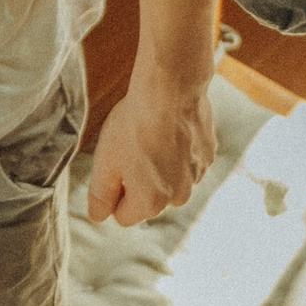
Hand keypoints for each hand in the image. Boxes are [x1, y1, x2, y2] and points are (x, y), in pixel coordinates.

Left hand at [85, 78, 213, 228]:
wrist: (170, 90)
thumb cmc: (134, 125)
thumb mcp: (105, 162)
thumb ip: (100, 196)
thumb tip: (98, 216)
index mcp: (151, 203)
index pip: (123, 215)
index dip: (114, 191)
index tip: (115, 165)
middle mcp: (179, 196)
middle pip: (149, 199)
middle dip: (139, 181)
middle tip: (132, 148)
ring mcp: (197, 175)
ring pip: (170, 179)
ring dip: (160, 165)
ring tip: (152, 136)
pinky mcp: (208, 155)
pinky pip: (187, 161)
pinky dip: (178, 150)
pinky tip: (170, 128)